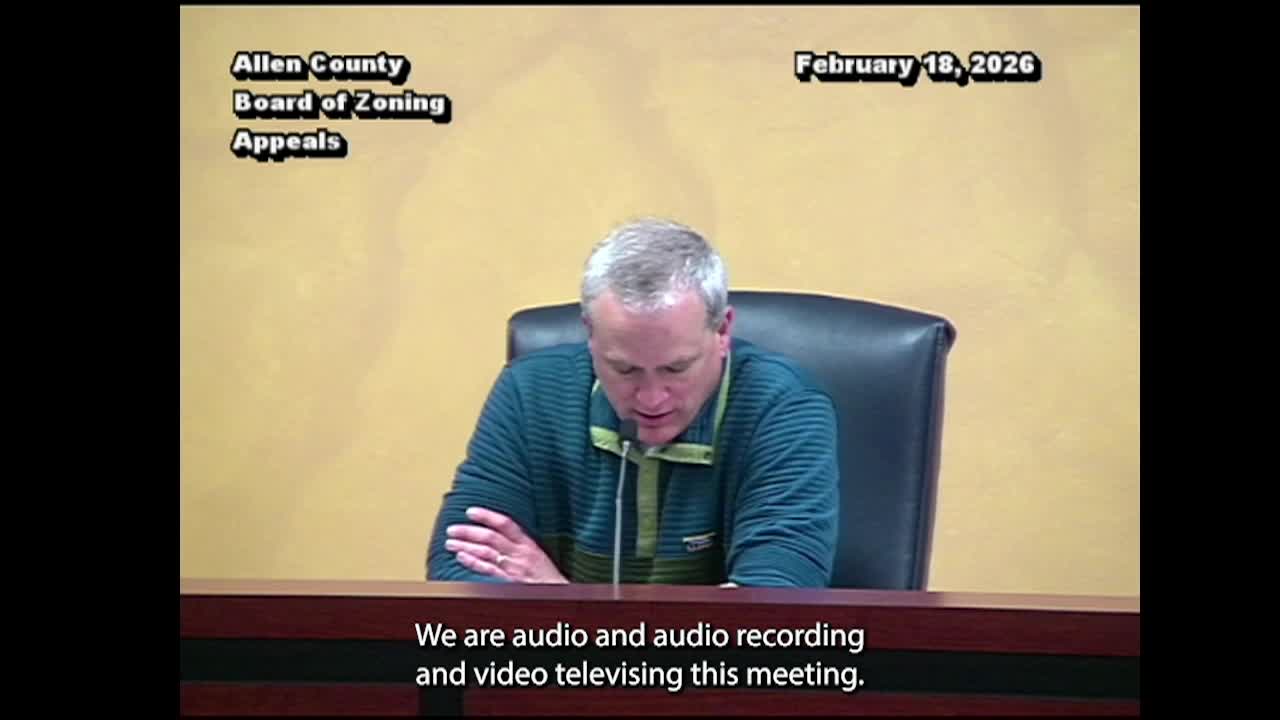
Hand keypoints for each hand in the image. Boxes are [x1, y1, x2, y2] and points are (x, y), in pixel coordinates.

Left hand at [445, 507, 566, 583]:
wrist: (560, 595)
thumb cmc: (548, 577)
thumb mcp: (538, 555)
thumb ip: (519, 544)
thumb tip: (498, 533)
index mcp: (528, 544)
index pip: (505, 524)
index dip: (487, 516)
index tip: (471, 511)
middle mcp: (520, 554)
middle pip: (490, 538)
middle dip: (469, 532)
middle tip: (452, 529)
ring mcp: (513, 568)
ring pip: (485, 553)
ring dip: (465, 546)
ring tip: (450, 542)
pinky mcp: (509, 582)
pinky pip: (488, 570)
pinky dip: (473, 562)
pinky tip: (461, 557)